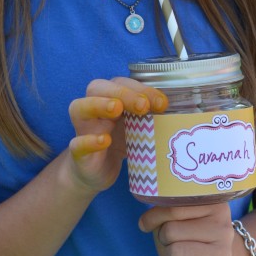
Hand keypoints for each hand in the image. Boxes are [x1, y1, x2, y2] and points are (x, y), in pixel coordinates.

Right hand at [67, 78, 166, 193]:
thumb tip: (178, 111)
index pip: (121, 83)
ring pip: (79, 107)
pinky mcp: (78, 153)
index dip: (141, 88)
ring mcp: (83, 129)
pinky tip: (104, 141)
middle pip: (97, 88)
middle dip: (122, 92)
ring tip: (116, 108)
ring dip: (98, 104)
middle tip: (143, 106)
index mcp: (109, 98)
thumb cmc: (119, 142)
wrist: (97, 173)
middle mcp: (93, 109)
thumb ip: (150, 116)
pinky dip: (89, 140)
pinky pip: (77, 143)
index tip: (162, 102)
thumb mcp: (137, 127)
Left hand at [138, 203, 233, 255]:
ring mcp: (224, 255)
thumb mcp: (176, 216)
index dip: (154, 217)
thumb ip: (162, 211)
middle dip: (164, 237)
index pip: (173, 208)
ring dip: (168, 255)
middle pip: (171, 231)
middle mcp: (224, 228)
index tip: (147, 223)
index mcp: (215, 205)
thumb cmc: (188, 234)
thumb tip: (144, 223)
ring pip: (174, 252)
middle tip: (173, 241)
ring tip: (179, 254)